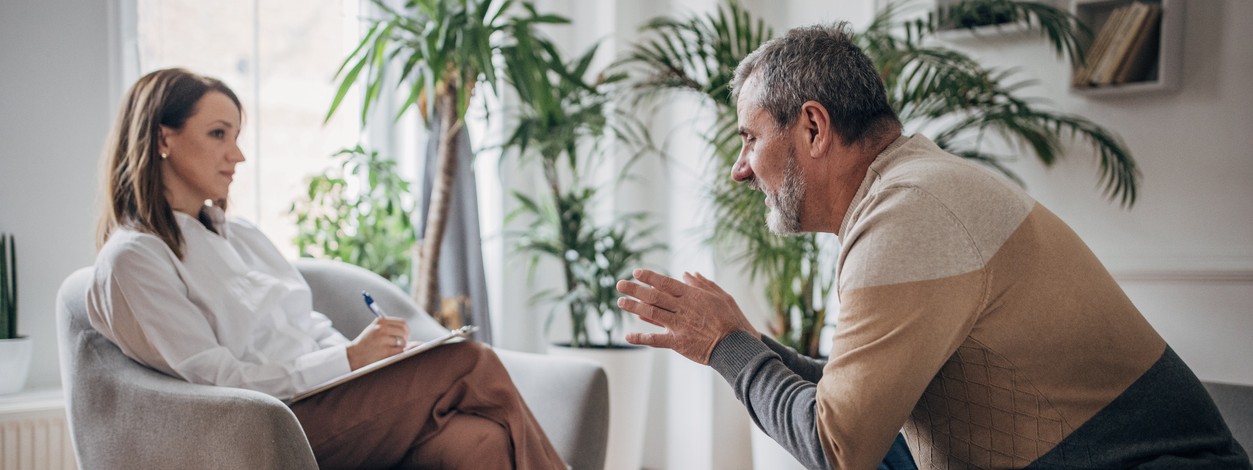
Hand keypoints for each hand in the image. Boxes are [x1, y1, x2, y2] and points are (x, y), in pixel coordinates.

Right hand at [346, 317, 409, 369]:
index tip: (406, 335)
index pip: (402, 323)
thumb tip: (412, 336)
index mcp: (380, 321)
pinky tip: (390, 354)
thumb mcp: (374, 330)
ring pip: (402, 342)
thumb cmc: (367, 343)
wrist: (353, 356)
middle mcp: (381, 329)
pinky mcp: (385, 351)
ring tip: (391, 349)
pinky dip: (398, 353)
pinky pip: (400, 351)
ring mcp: (383, 340)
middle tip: (403, 343)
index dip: (406, 330)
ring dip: (400, 347)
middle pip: (404, 331)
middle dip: (406, 338)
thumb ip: (390, 328)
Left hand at [616, 269, 759, 364]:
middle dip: (635, 289)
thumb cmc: (731, 320)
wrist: (735, 345)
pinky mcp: (678, 342)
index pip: (665, 283)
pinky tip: (627, 337)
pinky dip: (641, 338)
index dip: (649, 277)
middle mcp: (682, 308)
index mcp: (692, 296)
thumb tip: (686, 274)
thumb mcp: (721, 296)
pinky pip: (655, 340)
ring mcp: (678, 325)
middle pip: (654, 296)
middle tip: (620, 284)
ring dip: (634, 307)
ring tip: (620, 302)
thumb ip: (702, 284)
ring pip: (651, 313)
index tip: (636, 272)